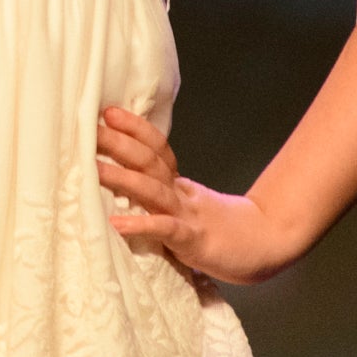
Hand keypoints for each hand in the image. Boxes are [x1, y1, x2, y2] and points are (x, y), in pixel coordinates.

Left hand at [97, 104, 299, 285]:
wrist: (266, 245)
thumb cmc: (221, 230)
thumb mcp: (189, 206)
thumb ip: (162, 195)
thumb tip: (124, 182)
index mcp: (180, 184)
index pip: (157, 148)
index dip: (135, 129)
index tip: (109, 112)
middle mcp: (182, 193)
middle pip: (150, 161)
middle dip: (120, 143)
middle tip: (91, 129)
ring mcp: (189, 215)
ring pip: (153, 190)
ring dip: (123, 177)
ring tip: (93, 169)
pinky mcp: (194, 241)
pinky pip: (165, 230)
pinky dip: (140, 225)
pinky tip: (116, 225)